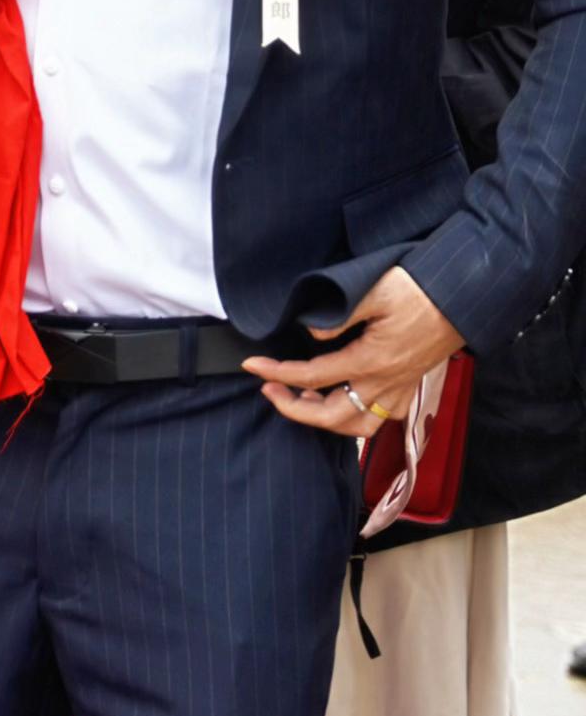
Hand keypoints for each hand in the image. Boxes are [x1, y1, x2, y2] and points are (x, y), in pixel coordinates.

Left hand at [243, 265, 465, 435]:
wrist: (463, 296)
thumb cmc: (419, 289)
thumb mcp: (374, 291)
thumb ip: (340, 316)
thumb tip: (311, 334)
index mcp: (371, 360)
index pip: (312, 376)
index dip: (277, 373)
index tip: (252, 366)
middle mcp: (385, 383)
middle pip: (331, 417)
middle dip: (293, 409)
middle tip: (269, 391)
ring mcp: (400, 389)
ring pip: (358, 427)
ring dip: (326, 421)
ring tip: (303, 400)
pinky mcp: (411, 387)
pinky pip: (380, 418)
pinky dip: (356, 418)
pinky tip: (342, 399)